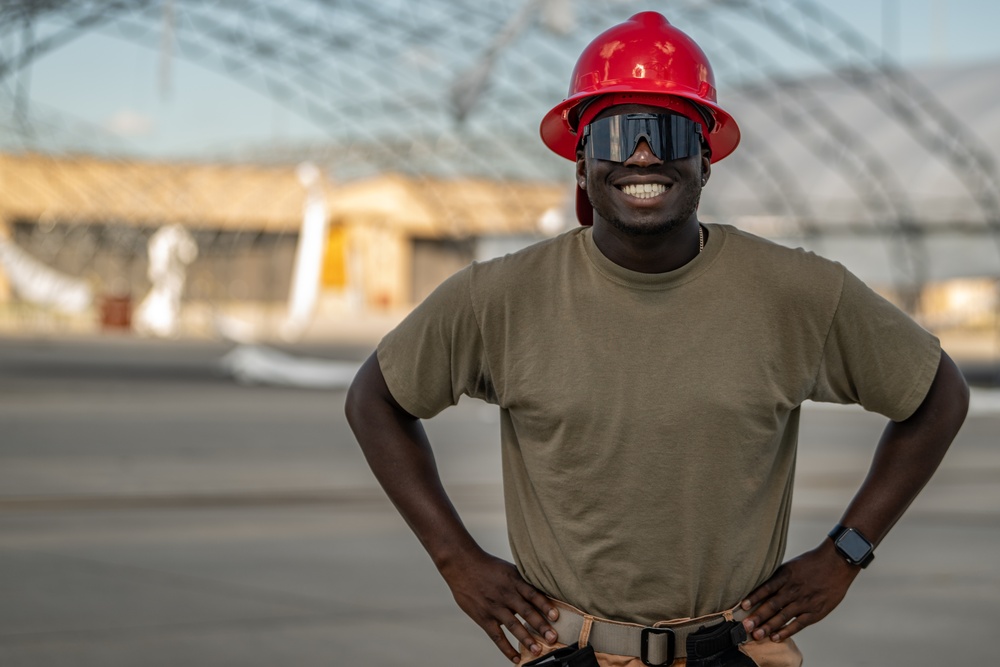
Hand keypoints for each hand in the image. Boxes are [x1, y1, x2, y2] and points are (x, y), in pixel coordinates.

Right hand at [440, 550, 559, 662]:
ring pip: (513, 625)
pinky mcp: (483, 617)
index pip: (533, 594)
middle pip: (526, 611)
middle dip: (541, 626)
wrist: (462, 565)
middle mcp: (506, 594)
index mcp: (514, 581)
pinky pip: (496, 635)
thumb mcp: (508, 569)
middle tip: (553, 638)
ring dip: (526, 639)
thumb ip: (523, 582)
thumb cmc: (487, 567)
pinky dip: (506, 648)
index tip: (556, 616)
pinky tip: (515, 658)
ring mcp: (494, 606)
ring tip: (537, 651)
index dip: (545, 605)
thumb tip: (542, 593)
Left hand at [740, 540, 858, 641]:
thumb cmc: (813, 562)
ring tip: (757, 635)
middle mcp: (793, 589)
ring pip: (783, 616)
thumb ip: (778, 578)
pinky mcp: (816, 611)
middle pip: (772, 605)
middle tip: (745, 627)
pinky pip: (798, 624)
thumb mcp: (791, 565)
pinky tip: (776, 637)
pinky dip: (786, 631)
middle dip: (757, 617)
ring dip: (768, 627)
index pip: (766, 589)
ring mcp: (805, 601)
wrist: (837, 562)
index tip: (742, 607)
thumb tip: (762, 588)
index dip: (753, 598)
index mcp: (786, 576)